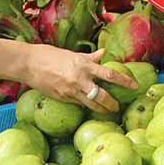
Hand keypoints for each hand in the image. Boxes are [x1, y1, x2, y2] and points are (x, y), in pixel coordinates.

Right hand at [22, 46, 136, 112]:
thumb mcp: (72, 54)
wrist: (29, 64)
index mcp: (84, 64)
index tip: (134, 86)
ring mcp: (71, 90)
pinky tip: (89, 107)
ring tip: (107, 111)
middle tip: (118, 107)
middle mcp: (80, 79)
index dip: (124, 81)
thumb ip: (90, 57)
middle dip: (113, 104)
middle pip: (103, 95)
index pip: (110, 74)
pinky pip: (79, 104)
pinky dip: (86, 106)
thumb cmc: (50, 55)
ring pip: (92, 105)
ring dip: (102, 110)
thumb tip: (104, 53)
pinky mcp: (63, 98)